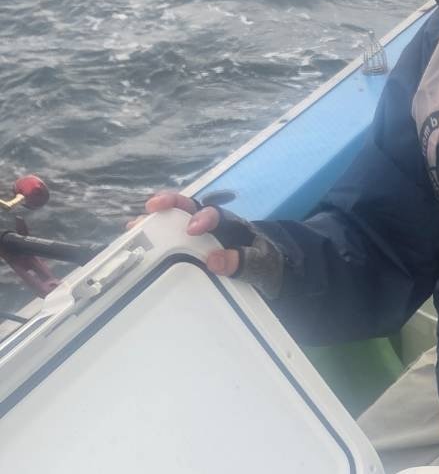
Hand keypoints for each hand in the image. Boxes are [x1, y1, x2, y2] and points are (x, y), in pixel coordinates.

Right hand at [133, 192, 284, 297]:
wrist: (269, 271)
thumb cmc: (266, 263)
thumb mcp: (262, 265)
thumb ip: (243, 262)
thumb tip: (214, 261)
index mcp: (232, 225)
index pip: (216, 214)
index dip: (203, 217)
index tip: (192, 229)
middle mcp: (213, 225)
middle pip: (190, 207)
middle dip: (171, 203)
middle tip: (152, 207)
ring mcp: (200, 235)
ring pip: (176, 220)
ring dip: (155, 221)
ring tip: (134, 228)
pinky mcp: (192, 247)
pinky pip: (172, 238)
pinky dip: (155, 238)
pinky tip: (138, 243)